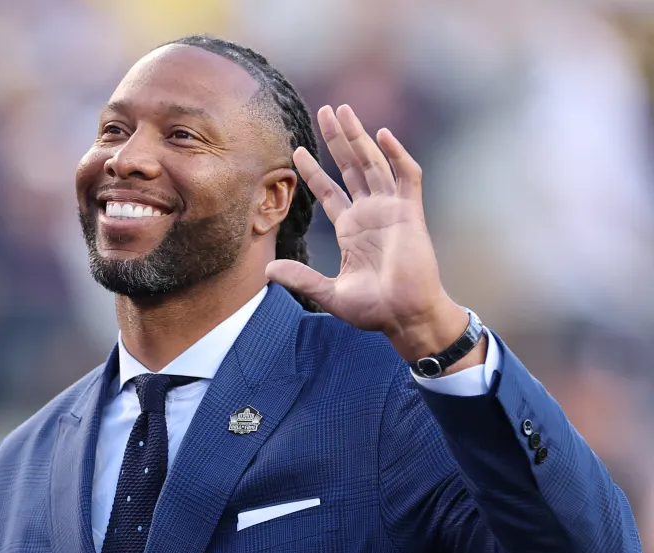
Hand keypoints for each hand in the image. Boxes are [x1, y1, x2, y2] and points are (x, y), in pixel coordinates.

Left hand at [266, 105, 476, 363]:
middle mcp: (370, 214)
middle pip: (351, 167)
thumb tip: (267, 269)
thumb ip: (300, 278)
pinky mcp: (410, 214)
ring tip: (343, 111)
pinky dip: (397, 155)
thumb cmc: (374, 309)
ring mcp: (391, 211)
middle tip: (325, 111)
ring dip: (360, 136)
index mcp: (351, 229)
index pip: (329, 191)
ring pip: (373, 163)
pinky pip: (407, 177)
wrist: (405, 317)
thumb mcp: (328, 293)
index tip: (296, 150)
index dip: (314, 171)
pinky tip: (383, 135)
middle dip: (337, 139)